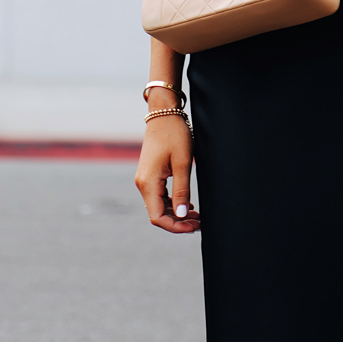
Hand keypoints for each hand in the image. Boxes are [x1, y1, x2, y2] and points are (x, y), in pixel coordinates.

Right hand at [135, 116, 200, 231]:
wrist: (164, 114)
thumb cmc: (174, 135)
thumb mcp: (182, 164)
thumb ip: (181, 191)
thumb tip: (180, 215)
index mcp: (148, 183)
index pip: (157, 217)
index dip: (176, 226)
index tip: (194, 227)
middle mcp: (143, 184)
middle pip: (157, 214)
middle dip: (178, 222)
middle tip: (199, 223)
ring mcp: (145, 179)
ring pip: (159, 206)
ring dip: (176, 213)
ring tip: (197, 216)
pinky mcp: (150, 175)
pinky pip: (159, 196)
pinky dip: (173, 203)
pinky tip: (187, 204)